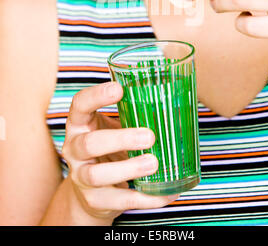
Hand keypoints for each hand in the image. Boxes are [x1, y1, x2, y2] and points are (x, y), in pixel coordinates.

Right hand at [62, 82, 177, 224]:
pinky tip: (166, 192)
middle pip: (90, 143)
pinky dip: (146, 198)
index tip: (118, 89)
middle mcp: (75, 149)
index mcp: (80, 124)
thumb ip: (131, 115)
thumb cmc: (108, 150)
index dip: (96, 96)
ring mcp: (82, 177)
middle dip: (120, 139)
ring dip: (128, 169)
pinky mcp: (96, 200)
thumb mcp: (112, 128)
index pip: (79, 105)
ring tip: (154, 163)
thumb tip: (170, 100)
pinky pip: (120, 201)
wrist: (91, 192)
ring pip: (98, 175)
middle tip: (149, 136)